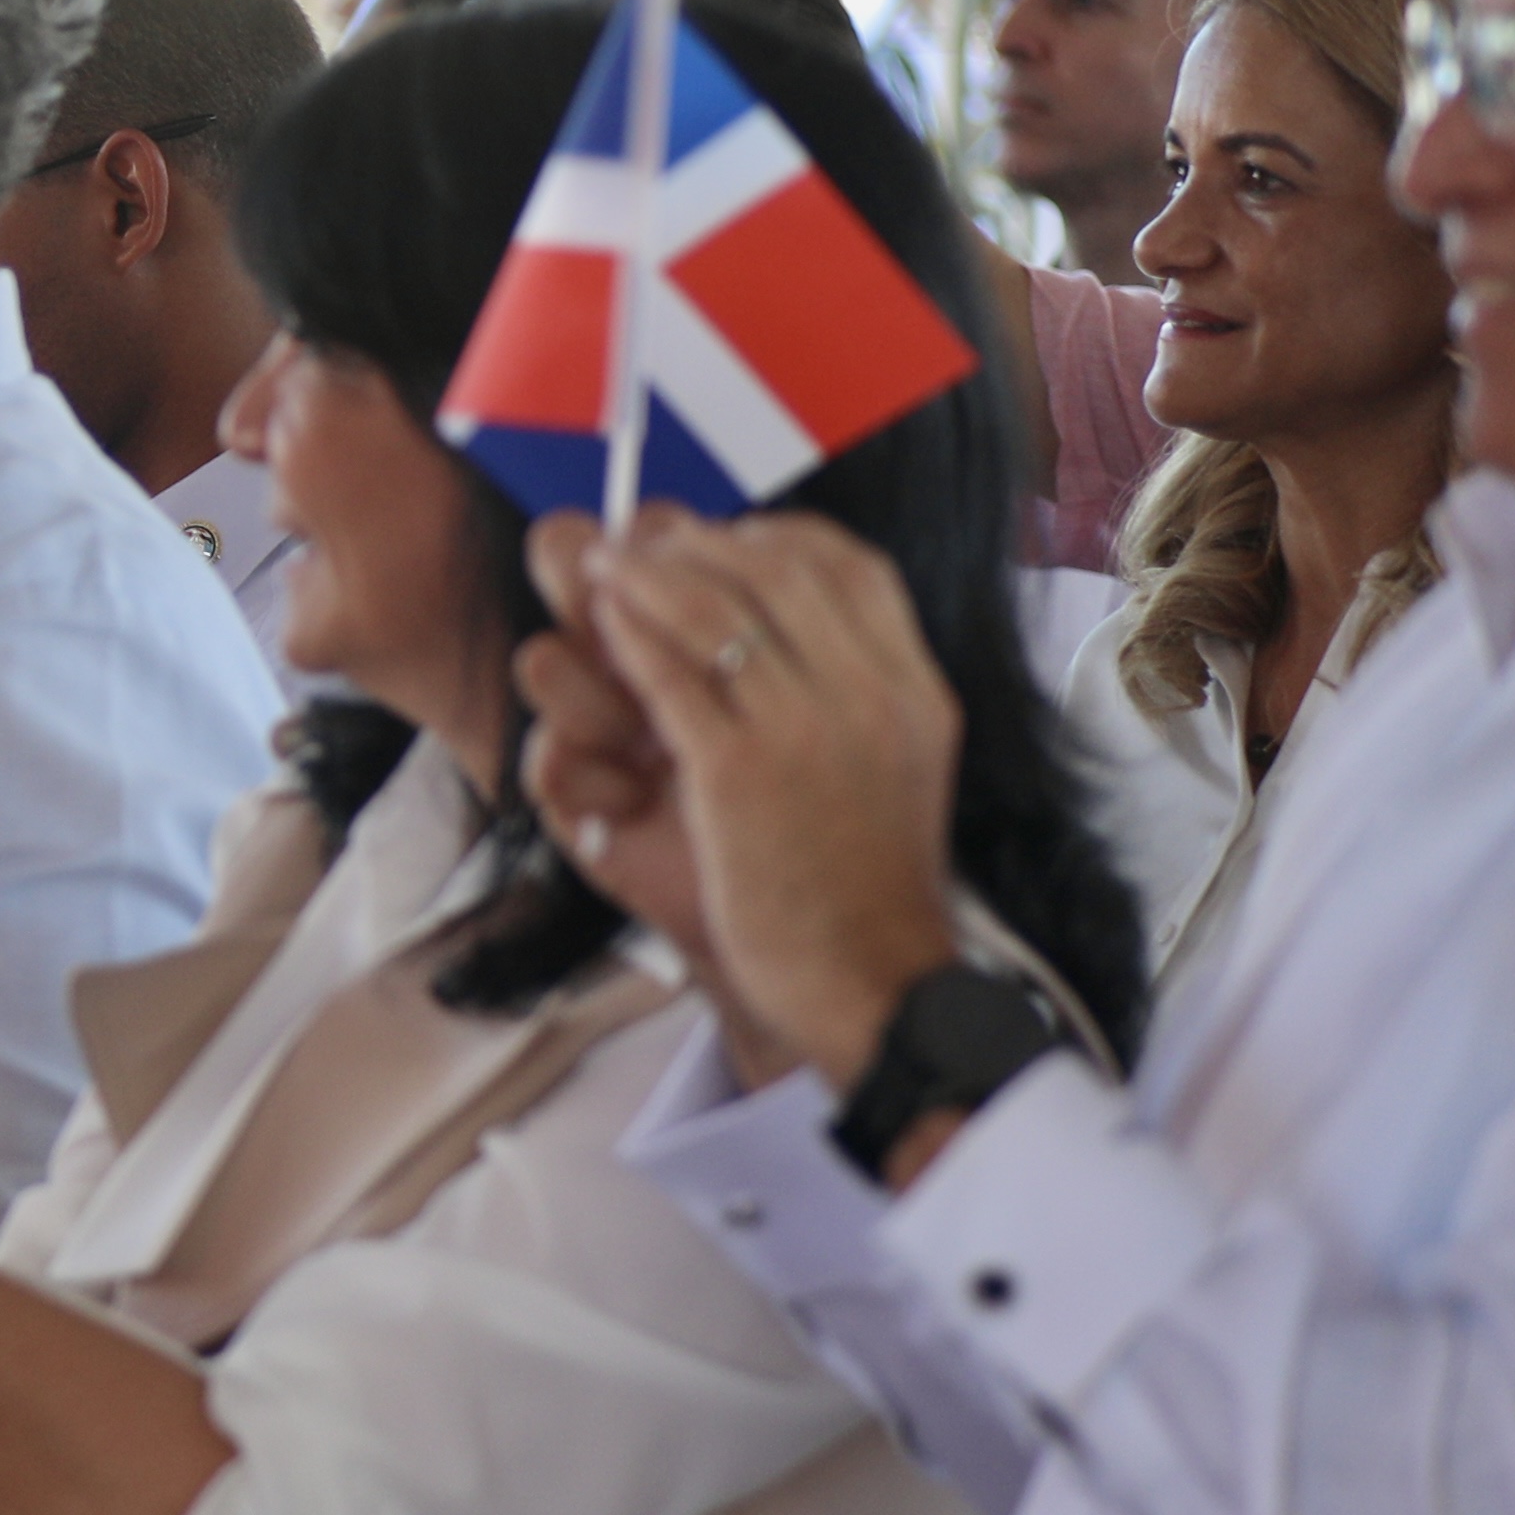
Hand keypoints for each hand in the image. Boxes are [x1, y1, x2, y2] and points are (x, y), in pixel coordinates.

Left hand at [552, 508, 966, 1089]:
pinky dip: (631, 636)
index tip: (722, 535)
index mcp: (912, 687)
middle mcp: (868, 692)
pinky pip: (673, 677)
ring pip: (716, 610)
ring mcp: (806, 727)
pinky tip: (601, 619)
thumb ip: (857, 692)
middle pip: (775, 570)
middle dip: (697, 541)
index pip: (851, 567)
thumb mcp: (897, 764)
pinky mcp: (739, 772)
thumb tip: (803, 634)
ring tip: (602, 560)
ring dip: (649, 573)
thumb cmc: (865, 882)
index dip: (775, 537)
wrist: (873, 980)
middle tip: (639, 533)